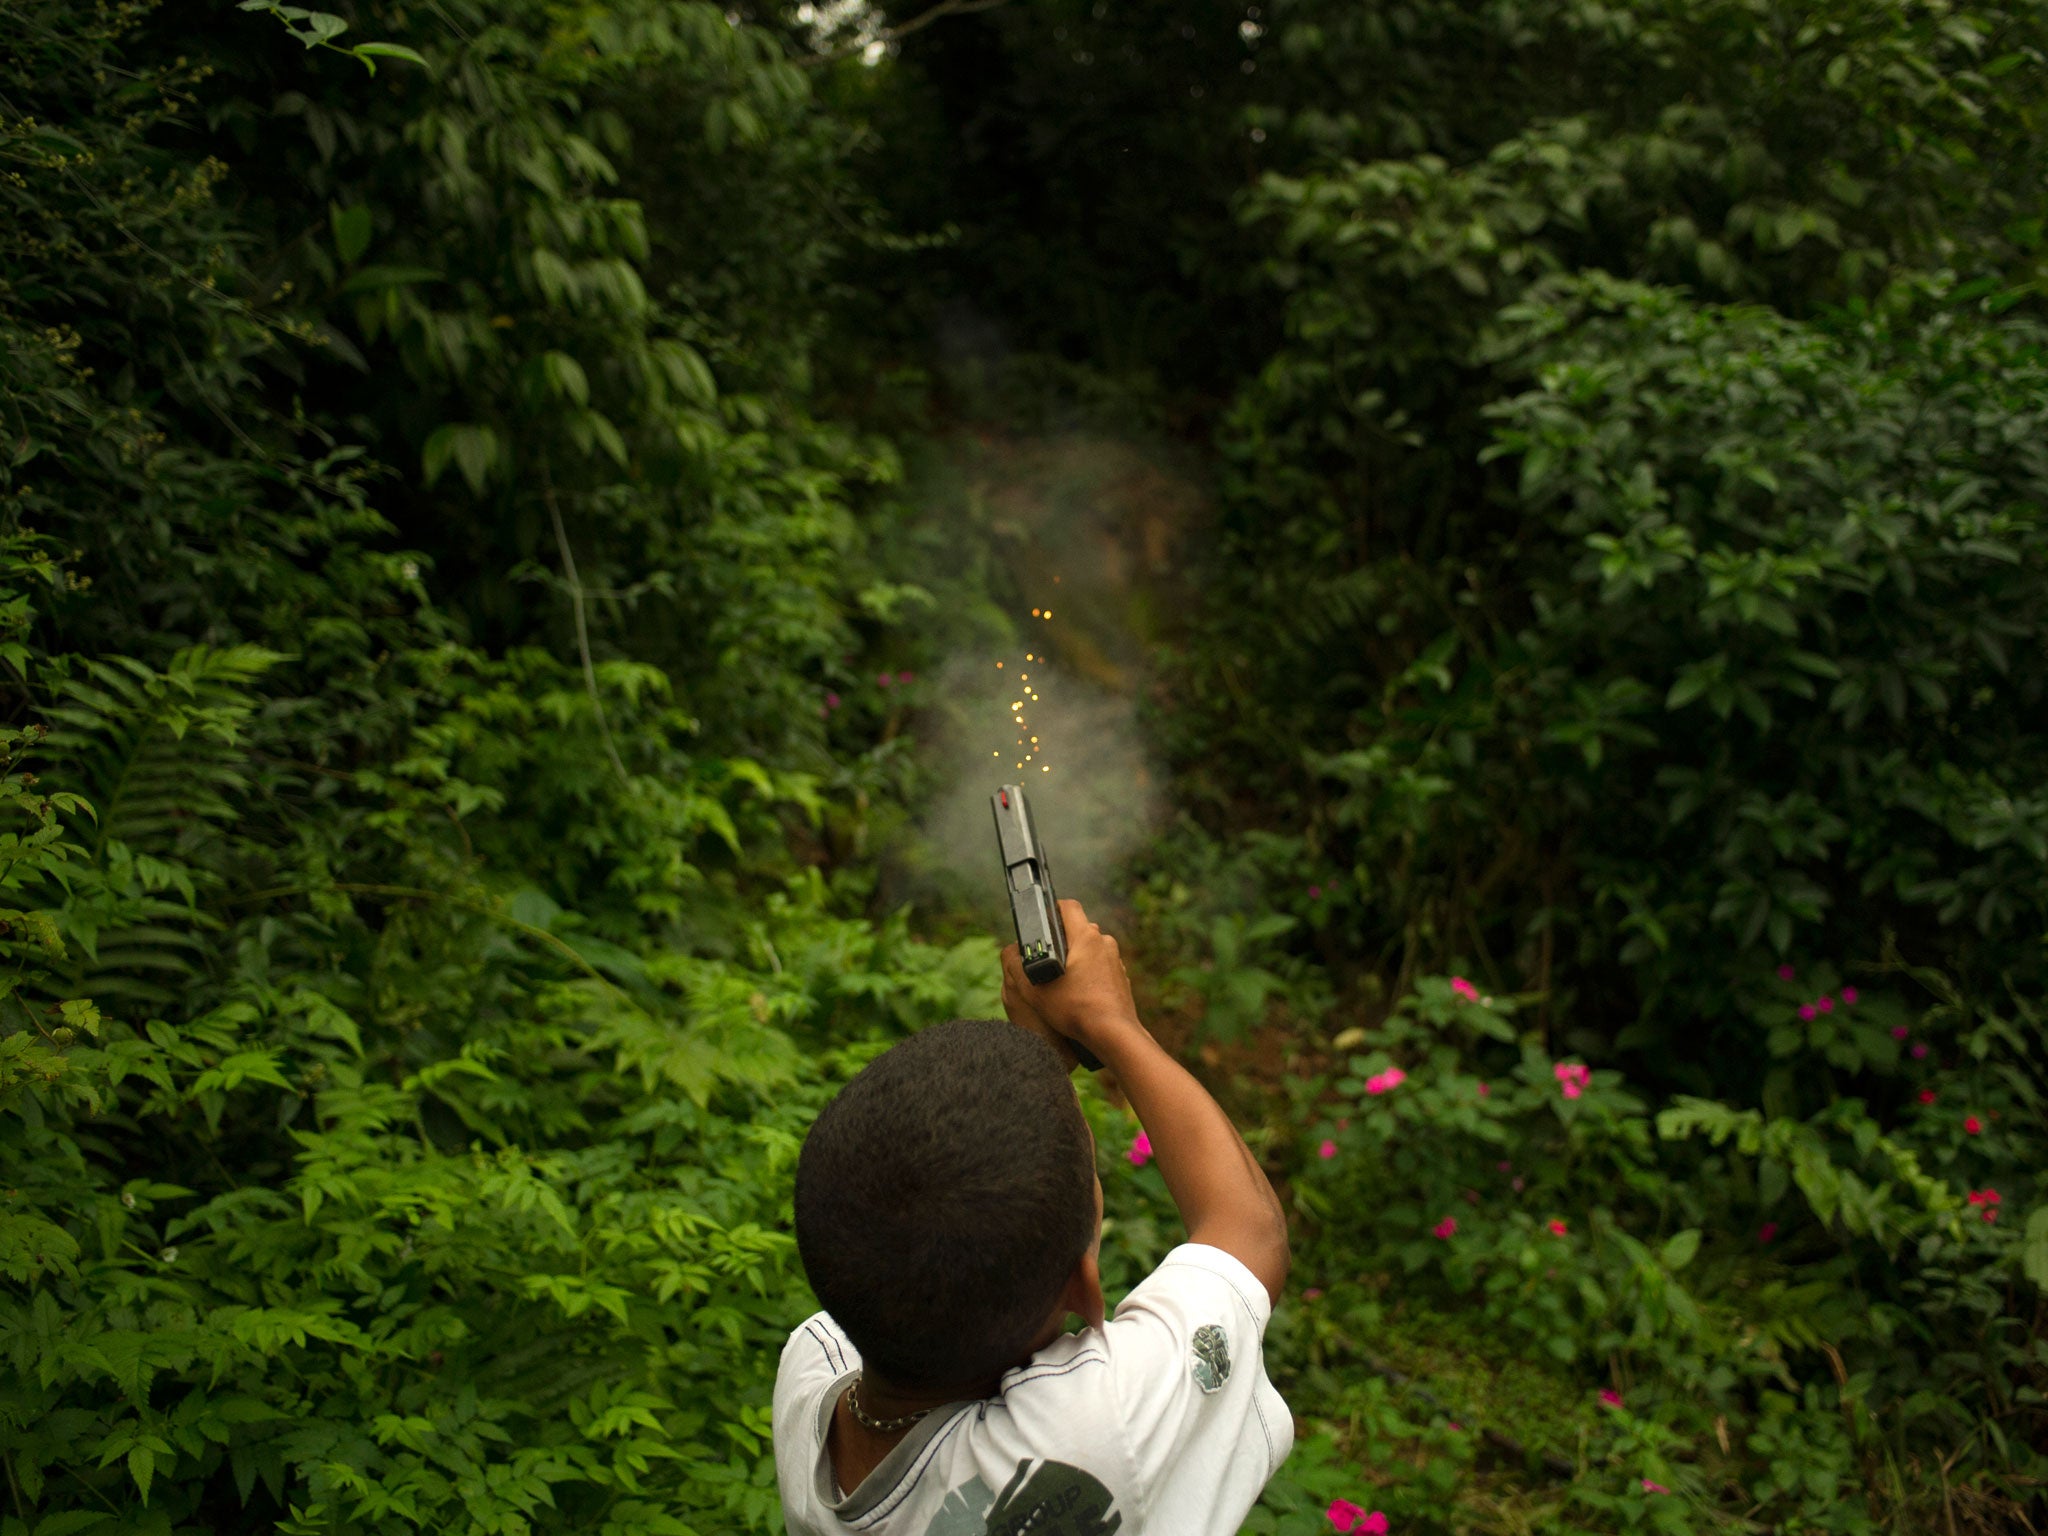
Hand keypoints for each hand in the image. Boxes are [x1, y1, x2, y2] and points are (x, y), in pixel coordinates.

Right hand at [1002, 899, 1139, 1058]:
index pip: (1068, 906)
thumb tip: (1011, 955)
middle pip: (1079, 929)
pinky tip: (1079, 994)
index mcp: (1086, 937)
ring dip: (1076, 959)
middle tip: (1046, 959)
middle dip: (1062, 940)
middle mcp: (1104, 943)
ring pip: (1090, 949)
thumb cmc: (1075, 1010)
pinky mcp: (1121, 977)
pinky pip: (1100, 967)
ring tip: (1062, 982)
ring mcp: (1115, 960)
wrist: (1113, 1034)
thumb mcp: (1034, 990)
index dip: (1051, 909)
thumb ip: (1017, 968)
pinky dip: (1089, 975)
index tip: (1041, 921)